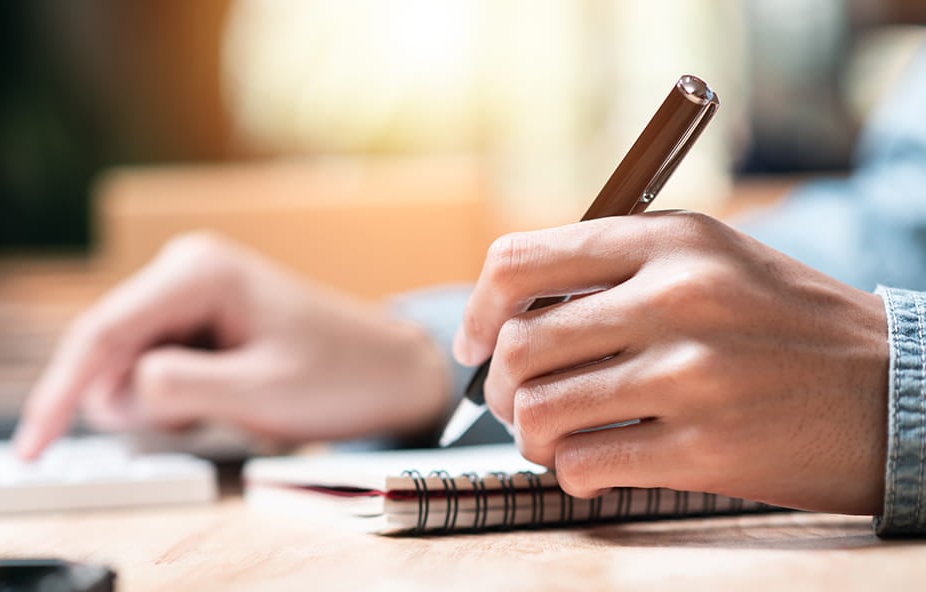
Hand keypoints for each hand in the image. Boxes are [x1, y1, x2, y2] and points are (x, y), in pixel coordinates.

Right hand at [14, 232, 450, 458]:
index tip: (31, 450)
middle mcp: (182, 268)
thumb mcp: (259, 392)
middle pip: (107, 352)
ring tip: (228, 401)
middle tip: (208, 415)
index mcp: (196, 272)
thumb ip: (179, 390)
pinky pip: (151, 367)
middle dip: (138, 402)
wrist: (387, 371)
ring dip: (161, 404)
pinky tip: (224, 395)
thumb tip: (117, 391)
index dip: (57, 394)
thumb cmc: (337, 377)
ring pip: (125, 366)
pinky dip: (174, 398)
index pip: (100, 334)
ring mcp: (186, 290)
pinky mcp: (192, 316)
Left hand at [454, 211, 888, 514]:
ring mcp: (691, 375)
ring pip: (539, 412)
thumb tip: (507, 311)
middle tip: (513, 403)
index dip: (476, 308)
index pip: (520, 262)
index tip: (473, 342)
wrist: (896, 394)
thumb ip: (615, 272)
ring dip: (530, 435)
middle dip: (498, 385)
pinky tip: (594, 465)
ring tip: (553, 438)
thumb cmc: (784, 327)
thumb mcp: (710, 262)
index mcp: (669, 241)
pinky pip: (582, 464)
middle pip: (517, 344)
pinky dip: (571, 472)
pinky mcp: (705, 448)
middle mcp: (676, 298)